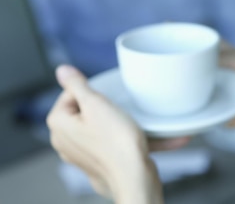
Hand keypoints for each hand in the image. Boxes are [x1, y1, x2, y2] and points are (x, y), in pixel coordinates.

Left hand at [46, 65, 162, 202]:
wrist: (134, 178)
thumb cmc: (116, 143)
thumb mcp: (96, 104)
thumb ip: (78, 85)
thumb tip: (62, 70)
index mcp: (59, 124)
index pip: (70, 94)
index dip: (92, 91)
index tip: (108, 95)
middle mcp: (67, 141)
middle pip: (88, 110)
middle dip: (110, 106)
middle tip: (125, 106)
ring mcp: (85, 154)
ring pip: (106, 127)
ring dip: (129, 122)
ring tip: (145, 120)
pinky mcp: (103, 163)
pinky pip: (120, 144)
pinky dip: (138, 139)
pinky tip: (162, 135)